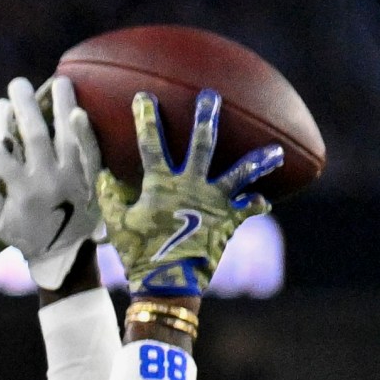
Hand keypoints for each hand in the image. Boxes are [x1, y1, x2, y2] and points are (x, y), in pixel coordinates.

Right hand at [0, 76, 102, 289]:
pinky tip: (79, 112)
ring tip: (58, 82)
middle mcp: (47, 183)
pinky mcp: (92, 180)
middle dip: (24, 106)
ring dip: (61, 106)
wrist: (59, 252)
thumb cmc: (20, 229)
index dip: (0, 124)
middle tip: (17, 83)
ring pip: (66, 137)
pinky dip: (85, 133)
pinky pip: (91, 153)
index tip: (1, 106)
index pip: (3, 150)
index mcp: (20, 191)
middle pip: (34, 136)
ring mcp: (72, 180)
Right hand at [97, 88, 282, 298]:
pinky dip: (255, 205)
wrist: (168, 282)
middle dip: (206, 117)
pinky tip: (264, 201)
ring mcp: (213, 202)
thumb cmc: (139, 255)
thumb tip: (102, 173)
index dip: (146, 119)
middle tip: (212, 97)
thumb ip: (109, 196)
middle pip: (201, 144)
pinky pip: (248, 210)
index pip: (151, 144)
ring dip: (258, 160)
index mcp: (160, 185)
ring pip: (240, 173)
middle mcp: (191, 186)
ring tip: (277, 150)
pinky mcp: (227, 222)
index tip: (145, 97)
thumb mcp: (116, 225)